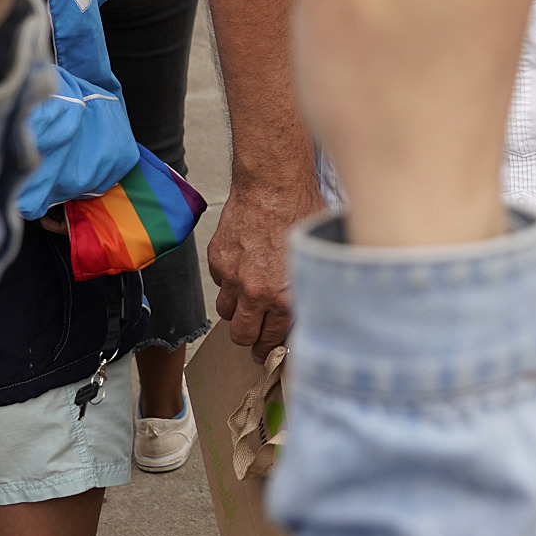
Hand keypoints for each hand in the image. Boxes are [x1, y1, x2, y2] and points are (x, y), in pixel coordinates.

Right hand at [208, 163, 321, 358]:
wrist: (273, 185)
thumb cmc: (301, 213)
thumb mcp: (318, 257)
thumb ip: (311, 288)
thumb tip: (314, 307)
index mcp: (285, 297)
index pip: (273, 341)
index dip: (271, 350)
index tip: (269, 351)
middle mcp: (257, 293)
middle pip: (242, 336)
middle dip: (249, 340)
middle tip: (254, 337)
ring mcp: (233, 278)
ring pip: (225, 313)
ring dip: (236, 311)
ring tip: (248, 302)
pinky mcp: (217, 261)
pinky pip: (218, 284)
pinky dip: (227, 281)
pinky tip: (243, 268)